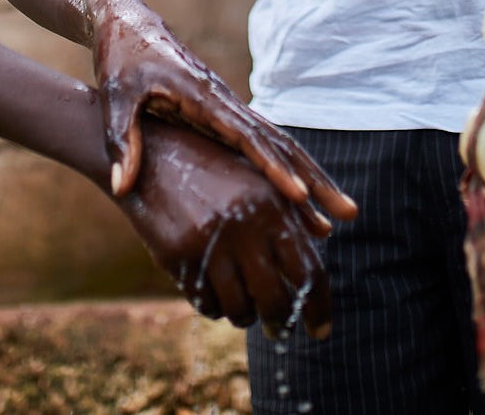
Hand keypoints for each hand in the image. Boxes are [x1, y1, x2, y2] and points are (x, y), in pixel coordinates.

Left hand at [91, 0, 358, 218]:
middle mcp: (225, 101)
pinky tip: (306, 196)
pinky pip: (266, 144)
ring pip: (281, 145)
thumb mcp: (114, 96)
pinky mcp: (225, 113)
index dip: (272, 169)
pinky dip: (291, 169)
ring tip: (341, 214)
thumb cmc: (121, 59)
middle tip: (347, 213)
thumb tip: (123, 188)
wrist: (129, 24)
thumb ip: (121, 140)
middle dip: (314, 180)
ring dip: (312, 178)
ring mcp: (229, 106)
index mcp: (203, 96)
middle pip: (280, 144)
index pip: (247, 137)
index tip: (299, 196)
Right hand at [121, 117, 337, 337]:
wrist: (155, 153)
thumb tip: (328, 231)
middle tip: (279, 329)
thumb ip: (294, 206)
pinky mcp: (178, 257)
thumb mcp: (257, 177)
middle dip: (281, 323)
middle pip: (276, 301)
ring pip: (240, 310)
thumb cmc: (216, 165)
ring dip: (246, 316)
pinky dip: (216, 307)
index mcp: (272, 204)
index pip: (308, 272)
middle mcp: (244, 224)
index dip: (319, 307)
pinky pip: (206, 304)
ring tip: (247, 309)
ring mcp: (209, 243)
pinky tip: (218, 295)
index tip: (321, 330)